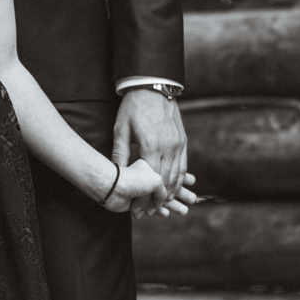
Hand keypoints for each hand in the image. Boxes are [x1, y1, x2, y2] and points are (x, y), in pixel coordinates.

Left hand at [112, 90, 189, 212]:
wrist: (154, 86)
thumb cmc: (133, 107)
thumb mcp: (121, 128)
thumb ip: (120, 152)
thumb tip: (116, 172)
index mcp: (152, 145)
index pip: (150, 180)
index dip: (144, 198)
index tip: (138, 210)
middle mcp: (169, 147)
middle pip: (165, 182)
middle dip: (157, 201)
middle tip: (147, 213)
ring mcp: (178, 144)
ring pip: (177, 176)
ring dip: (169, 193)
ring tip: (159, 206)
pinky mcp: (183, 141)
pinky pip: (183, 166)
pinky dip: (179, 180)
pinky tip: (172, 189)